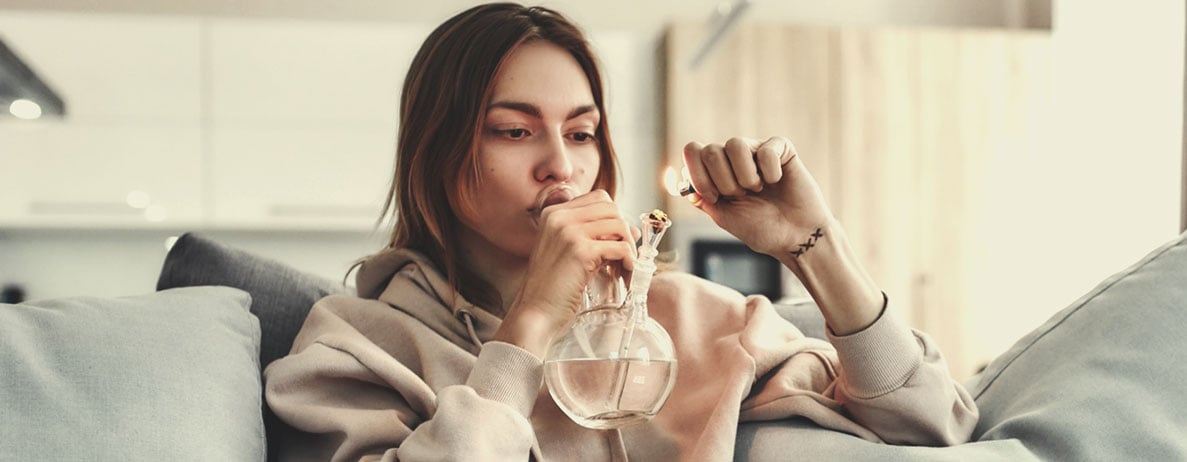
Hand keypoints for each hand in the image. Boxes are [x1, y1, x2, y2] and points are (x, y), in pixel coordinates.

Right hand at [497, 190, 638, 355]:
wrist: (535, 313)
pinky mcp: (581, 251)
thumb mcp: (567, 252)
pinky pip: (621, 248)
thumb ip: (593, 236)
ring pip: (619, 226)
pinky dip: (629, 262)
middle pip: (612, 209)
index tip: (618, 240)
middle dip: (624, 232)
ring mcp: (569, 232)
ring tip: (624, 268)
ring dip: (629, 248)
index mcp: (553, 214)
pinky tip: (625, 275)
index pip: (599, 199)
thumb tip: (632, 230)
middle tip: (624, 257)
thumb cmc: (551, 288)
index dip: (614, 218)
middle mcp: (560, 217)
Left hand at [682, 136, 832, 255]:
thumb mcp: (724, 216)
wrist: (796, 237)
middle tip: (742, 196)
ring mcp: (756, 150)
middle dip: (724, 181)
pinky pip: (765, 150)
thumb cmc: (762, 229)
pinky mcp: (781, 148)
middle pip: (711, 150)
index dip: (698, 175)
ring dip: (746, 176)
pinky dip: (771, 172)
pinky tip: (778, 182)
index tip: (714, 197)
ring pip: (736, 144)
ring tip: (759, 190)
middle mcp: (734, 157)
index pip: (693, 151)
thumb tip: (684, 180)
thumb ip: (702, 197)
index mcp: (717, 171)